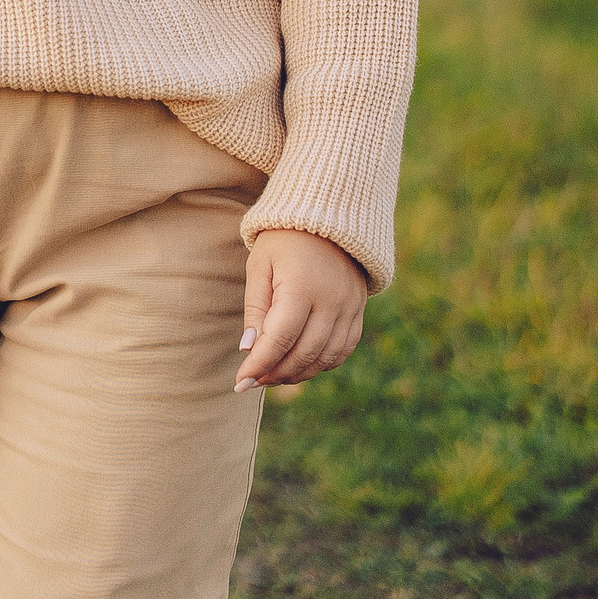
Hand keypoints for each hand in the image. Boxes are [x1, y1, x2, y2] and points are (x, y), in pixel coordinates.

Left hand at [234, 229, 367, 391]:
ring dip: (297, 374)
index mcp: (302, 286)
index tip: (239, 382)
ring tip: (272, 375)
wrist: (327, 216)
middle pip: (303, 354)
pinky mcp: (358, 311)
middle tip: (252, 380)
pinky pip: (342, 350)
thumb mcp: (260, 266)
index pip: (280, 339)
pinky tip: (300, 365)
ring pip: (324, 358)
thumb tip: (248, 351)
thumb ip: (255, 310)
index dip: (259, 365)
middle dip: (274, 374)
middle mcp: (331, 300)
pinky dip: (321, 364)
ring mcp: (349, 307)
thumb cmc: (284, 240)